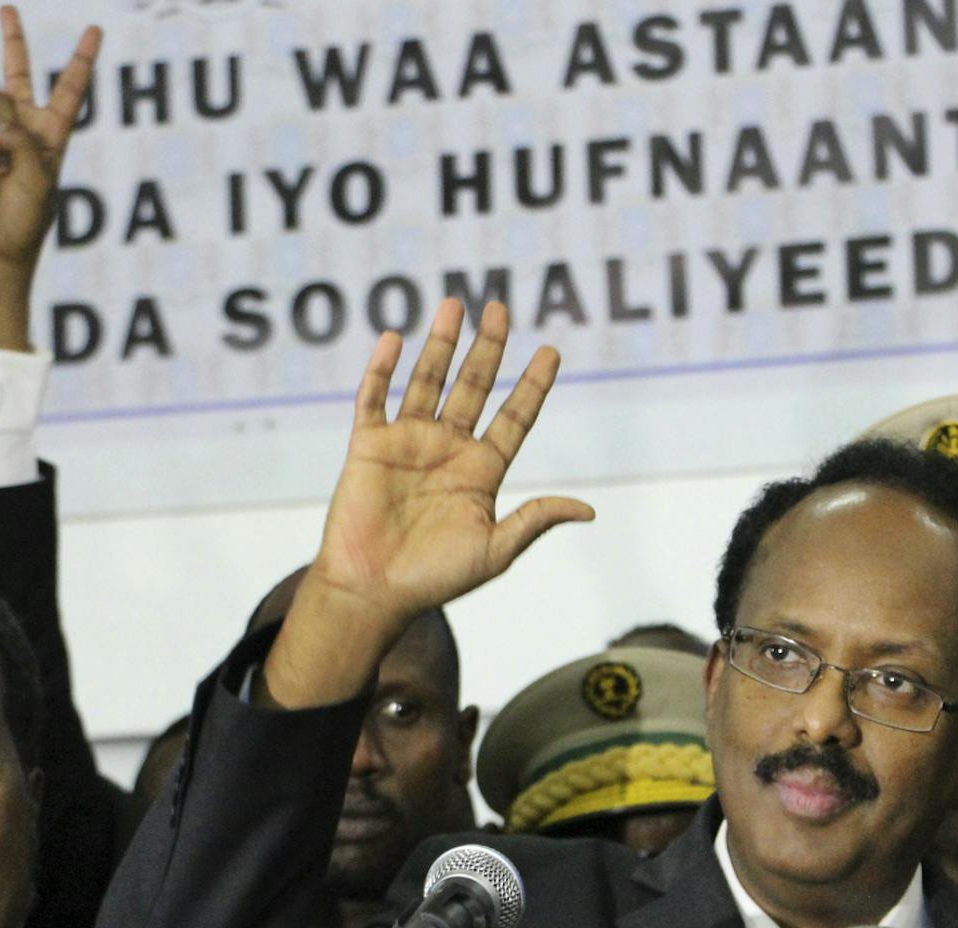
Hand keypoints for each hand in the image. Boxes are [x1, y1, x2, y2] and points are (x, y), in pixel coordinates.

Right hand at [0, 6, 100, 349]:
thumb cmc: (25, 222)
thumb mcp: (38, 180)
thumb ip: (22, 141)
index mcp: (54, 138)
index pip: (71, 90)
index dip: (81, 60)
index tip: (94, 30)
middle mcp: (25, 132)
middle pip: (19, 76)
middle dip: (13, 42)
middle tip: (7, 8)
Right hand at [262, 297, 590, 707]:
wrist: (373, 592)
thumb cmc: (435, 579)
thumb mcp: (496, 550)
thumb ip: (536, 520)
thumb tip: (588, 509)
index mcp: (481, 471)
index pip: (514, 417)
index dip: (532, 385)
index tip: (552, 352)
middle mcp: (447, 449)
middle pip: (473, 386)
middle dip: (487, 348)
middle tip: (500, 308)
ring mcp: (407, 443)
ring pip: (427, 381)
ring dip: (440, 344)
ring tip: (455, 305)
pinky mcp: (369, 446)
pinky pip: (374, 399)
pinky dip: (381, 369)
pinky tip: (393, 339)